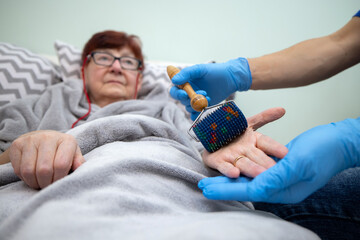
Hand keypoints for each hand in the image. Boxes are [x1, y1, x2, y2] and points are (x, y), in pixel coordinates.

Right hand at [9, 130, 84, 188]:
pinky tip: (31, 176)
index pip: (61, 164)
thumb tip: (80, 167)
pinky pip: (18, 169)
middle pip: (44, 170)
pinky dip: (25, 178)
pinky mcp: (16, 145)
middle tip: (48, 185)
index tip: (59, 183)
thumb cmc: (61, 151)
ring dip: (34, 182)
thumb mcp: (73, 154)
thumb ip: (78, 162)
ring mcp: (30, 140)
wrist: (40, 139)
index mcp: (66, 140)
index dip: (59, 179)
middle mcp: (48, 137)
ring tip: (40, 182)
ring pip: (29, 171)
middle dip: (46, 183)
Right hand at [170, 58, 251, 119]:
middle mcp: (188, 91)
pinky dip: (197, 114)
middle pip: (181, 100)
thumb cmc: (215, 71)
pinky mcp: (202, 107)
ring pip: (188, 107)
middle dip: (190, 99)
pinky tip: (205, 107)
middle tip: (203, 93)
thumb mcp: (200, 69)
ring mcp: (195, 100)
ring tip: (208, 97)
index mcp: (185, 82)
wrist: (230, 79)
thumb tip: (174, 80)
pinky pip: (194, 115)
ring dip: (197, 105)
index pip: (174, 90)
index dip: (177, 94)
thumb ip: (187, 73)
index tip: (185, 94)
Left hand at [198, 118, 359, 202]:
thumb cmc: (323, 151)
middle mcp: (280, 186)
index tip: (208, 189)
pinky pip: (257, 170)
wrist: (340, 141)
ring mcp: (281, 178)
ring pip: (250, 179)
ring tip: (211, 178)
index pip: (250, 191)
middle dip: (223, 186)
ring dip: (230, 178)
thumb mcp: (299, 163)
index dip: (227, 190)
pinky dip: (243, 169)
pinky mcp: (281, 168)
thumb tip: (257, 188)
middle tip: (202, 185)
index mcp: (285, 189)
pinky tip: (233, 167)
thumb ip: (277, 176)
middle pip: (246, 187)